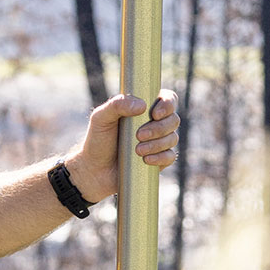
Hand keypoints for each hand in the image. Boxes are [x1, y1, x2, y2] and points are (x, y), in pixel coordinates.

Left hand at [62, 90, 180, 202]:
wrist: (95, 170)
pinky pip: (170, 156)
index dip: (167, 104)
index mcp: (144, 108)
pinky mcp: (159, 160)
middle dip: (159, 128)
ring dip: (157, 144)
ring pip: (173, 138)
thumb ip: (117, 104)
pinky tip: (146, 160)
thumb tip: (142, 105)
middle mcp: (155, 123)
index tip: (155, 114)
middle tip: (139, 135)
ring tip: (137, 150)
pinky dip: (160, 157)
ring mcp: (159, 142)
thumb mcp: (101, 118)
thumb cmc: (98, 140)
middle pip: (174, 119)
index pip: (167, 98)